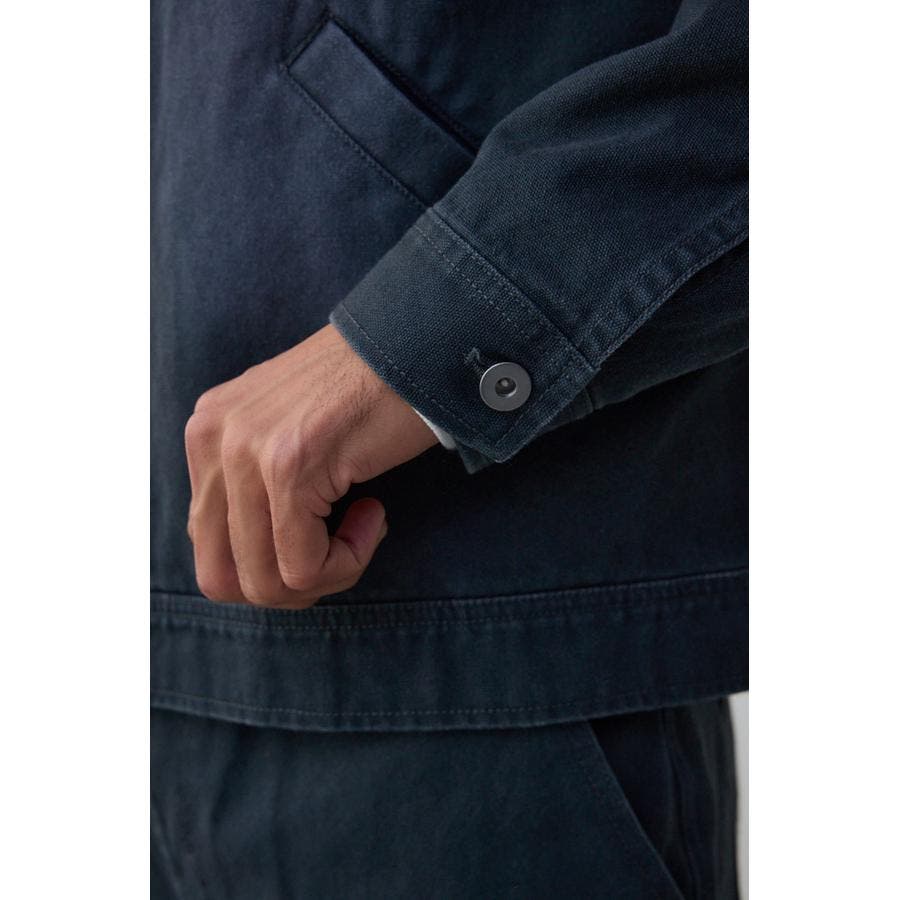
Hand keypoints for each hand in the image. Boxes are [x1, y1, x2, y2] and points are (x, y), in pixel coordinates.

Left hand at [184, 324, 437, 607]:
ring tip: (363, 525)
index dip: (268, 567)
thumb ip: (251, 482)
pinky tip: (374, 512)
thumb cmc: (365, 393)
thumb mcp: (285, 430)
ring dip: (326, 574)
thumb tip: (246, 562)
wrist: (415, 348)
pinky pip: (306, 567)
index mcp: (205, 432)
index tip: (321, 535)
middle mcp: (212, 439)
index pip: (207, 547)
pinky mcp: (288, 467)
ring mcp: (246, 452)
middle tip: (338, 554)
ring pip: (265, 582)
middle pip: (222, 577)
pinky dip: (349, 560)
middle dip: (288, 587)